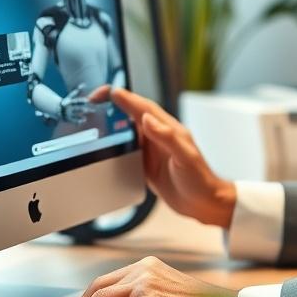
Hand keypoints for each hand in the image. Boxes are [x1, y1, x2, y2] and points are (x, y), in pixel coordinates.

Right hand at [60, 84, 94, 123]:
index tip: (88, 100)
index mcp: (69, 101)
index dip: (82, 101)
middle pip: (77, 108)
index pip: (76, 101)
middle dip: (83, 109)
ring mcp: (67, 113)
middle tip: (91, 110)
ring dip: (80, 116)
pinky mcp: (67, 119)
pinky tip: (84, 120)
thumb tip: (84, 84)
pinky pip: (73, 121)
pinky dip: (78, 121)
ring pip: (75, 115)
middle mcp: (68, 107)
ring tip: (86, 118)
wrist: (57, 109)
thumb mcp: (70, 96)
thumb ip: (77, 91)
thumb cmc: (67, 102)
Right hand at [88, 86, 236, 227]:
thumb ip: (168, 137)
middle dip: (113, 105)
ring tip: (92, 117)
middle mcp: (159, 137)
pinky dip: (115, 145)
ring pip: (128, 131)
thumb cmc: (200, 180)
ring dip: (111, 123)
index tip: (109, 91)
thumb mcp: (185, 158)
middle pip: (133, 115)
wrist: (204, 204)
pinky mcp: (147, 165)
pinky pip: (127, 150)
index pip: (144, 108)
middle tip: (93, 100)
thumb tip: (148, 119)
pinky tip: (103, 146)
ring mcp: (153, 151)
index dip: (127, 98)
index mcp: (170, 130)